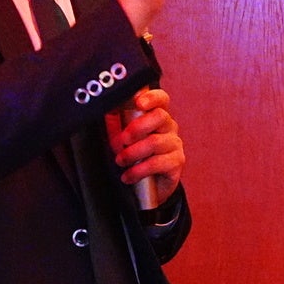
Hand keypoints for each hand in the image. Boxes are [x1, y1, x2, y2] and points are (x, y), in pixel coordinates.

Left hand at [105, 87, 184, 206]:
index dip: (152, 97)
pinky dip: (138, 170)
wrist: (147, 186)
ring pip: (155, 142)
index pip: (161, 99)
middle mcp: (169, 127)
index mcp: (157, 116)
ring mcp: (175, 144)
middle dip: (137, 127)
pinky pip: (157, 163)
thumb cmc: (135, 156)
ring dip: (133, 153)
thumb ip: (116, 123)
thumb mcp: (122, 138)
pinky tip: (128, 176)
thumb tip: (107, 109)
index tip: (138, 102)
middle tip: (122, 140)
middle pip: (160, 116)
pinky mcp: (176, 163)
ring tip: (120, 161)